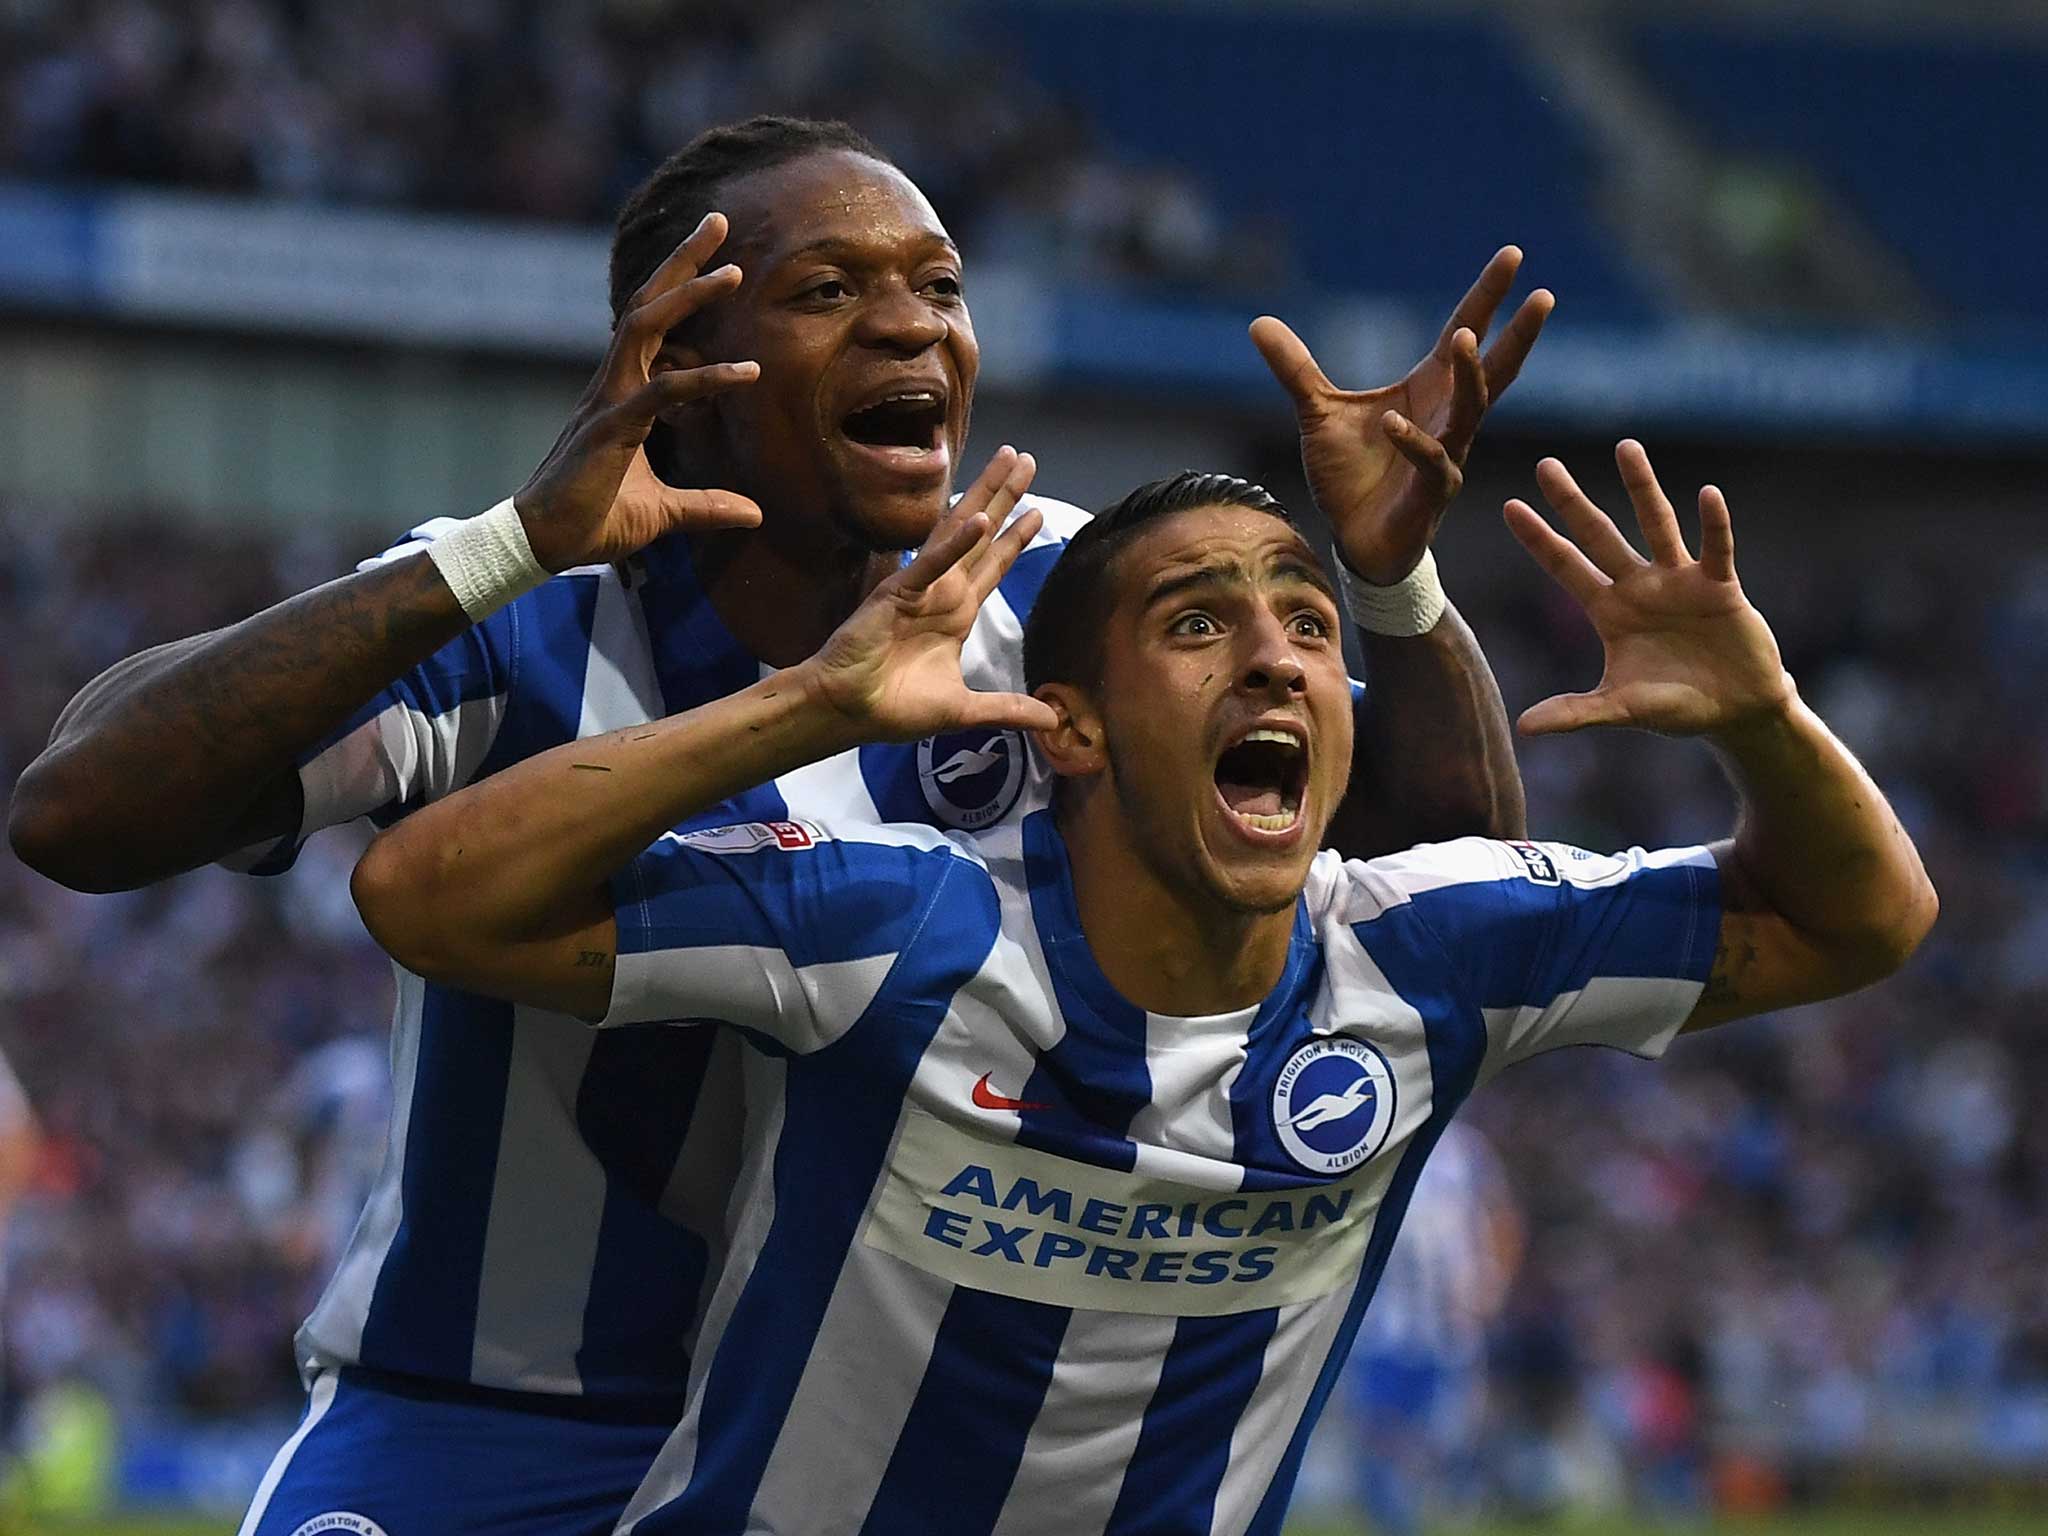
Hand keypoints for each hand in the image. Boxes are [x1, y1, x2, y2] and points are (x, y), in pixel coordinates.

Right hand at [513, 212, 763, 570]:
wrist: (543, 545)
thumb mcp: (664, 513)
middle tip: (718, 220)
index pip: (653, 324)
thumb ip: (706, 506)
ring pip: (647, 329)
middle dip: (683, 260)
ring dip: (689, 295)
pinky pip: (662, 392)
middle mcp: (613, 385)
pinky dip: (704, 378)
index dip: (681, 286)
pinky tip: (745, 372)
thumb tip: (753, 513)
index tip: (720, 256)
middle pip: (647, 304)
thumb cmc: (593, 521)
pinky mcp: (611, 429)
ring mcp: (609, 402)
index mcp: (622, 393)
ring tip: (734, 272)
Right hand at [804, 449, 1061, 743]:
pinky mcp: (898, 594)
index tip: (1037, 511)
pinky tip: (978, 520)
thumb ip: (1008, 708)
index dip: (1014, 538)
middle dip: (1005, 496)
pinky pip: (931, 564)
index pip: (992, 566)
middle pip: (981, 535)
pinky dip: (954, 544)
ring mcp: (921, 588)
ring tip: (1008, 460)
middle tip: (1026, 458)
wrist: (848, 712)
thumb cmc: (895, 708)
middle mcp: (942, 593)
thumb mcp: (965, 710)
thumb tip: (1051, 722)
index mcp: (955, 615)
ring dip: (986, 497)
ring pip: (959, 532)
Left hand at [1252, 247, 1552, 583]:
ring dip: (1470, 377)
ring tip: (1466, 340)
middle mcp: (1446, 418)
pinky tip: (1391, 423)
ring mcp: (1445, 456)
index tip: (1513, 255)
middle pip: (1492, 370)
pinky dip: (1411, 442)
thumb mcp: (1317, 412)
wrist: (1354, 539)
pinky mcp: (1429, 493)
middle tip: (1544, 296)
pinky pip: (1429, 462)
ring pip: (1470, 411)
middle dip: (1519, 335)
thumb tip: (1258, 322)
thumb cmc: (1351, 475)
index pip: (1465, 331)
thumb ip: (1295, 369)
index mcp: (1429, 390)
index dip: (1487, 296)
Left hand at [1505, 441, 1793, 737]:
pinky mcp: (1721, 587)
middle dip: (1572, 502)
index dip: (1539, 539)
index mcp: (1609, 612)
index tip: (1510, 506)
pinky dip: (1714, 524)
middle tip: (1545, 464)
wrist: (1737, 712)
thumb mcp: (1621, 710)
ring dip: (1641, 488)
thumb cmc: (1676, 707)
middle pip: (1599, 535)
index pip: (1565, 567)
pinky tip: (1707, 494)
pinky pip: (1716, 549)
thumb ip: (1576, 714)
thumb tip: (1523, 729)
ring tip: (1625, 448)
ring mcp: (1680, 582)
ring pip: (1656, 525)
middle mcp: (1639, 587)